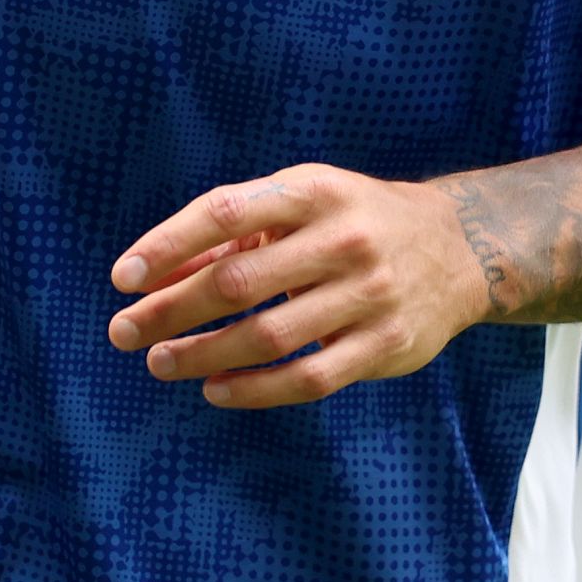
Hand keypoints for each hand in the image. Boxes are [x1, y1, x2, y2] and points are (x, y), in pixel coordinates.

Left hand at [105, 165, 493, 408]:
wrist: (458, 249)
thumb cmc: (351, 221)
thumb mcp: (299, 204)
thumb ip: (230, 236)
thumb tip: (152, 276)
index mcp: (313, 191)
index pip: (227, 212)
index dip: (169, 244)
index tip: (123, 276)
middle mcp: (343, 239)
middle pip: (238, 282)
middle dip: (171, 310)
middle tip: (124, 331)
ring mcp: (369, 295)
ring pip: (268, 336)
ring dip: (203, 354)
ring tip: (160, 362)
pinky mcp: (385, 346)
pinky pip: (308, 378)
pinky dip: (254, 389)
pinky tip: (214, 390)